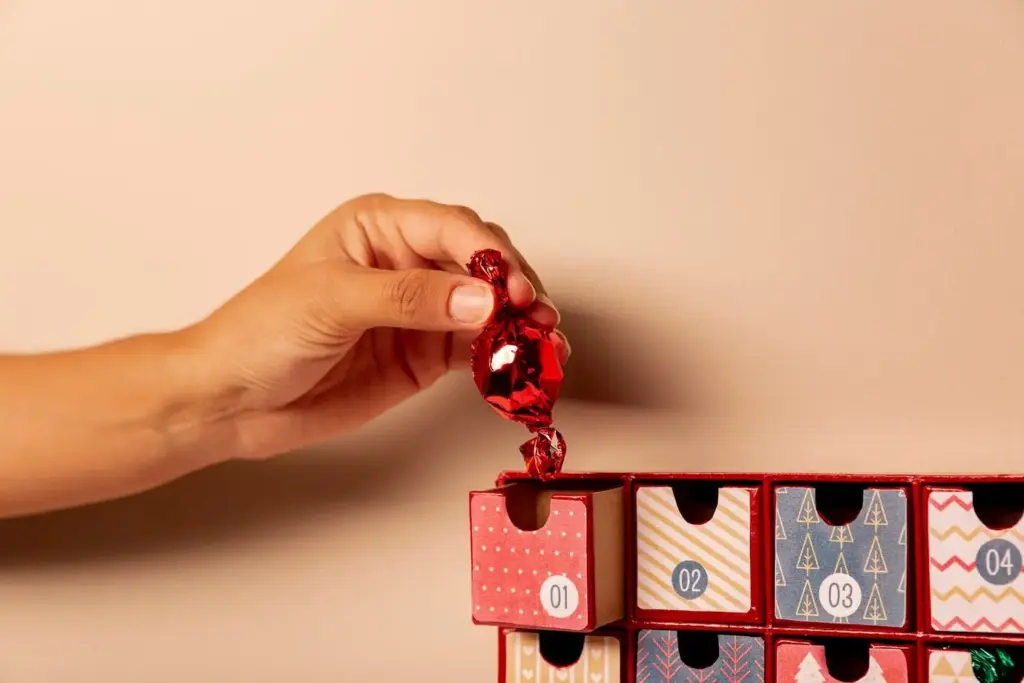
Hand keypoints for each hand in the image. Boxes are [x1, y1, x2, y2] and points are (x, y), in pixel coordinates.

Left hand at [193, 193, 568, 460]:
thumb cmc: (259, 332)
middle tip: (538, 320)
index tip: (511, 290)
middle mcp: (406, 263)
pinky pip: (477, 351)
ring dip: (522, 326)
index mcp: (379, 228)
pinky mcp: (423, 355)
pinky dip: (504, 359)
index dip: (490, 257)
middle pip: (482, 264)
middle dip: (516, 288)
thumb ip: (409, 299)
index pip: (453, 228)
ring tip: (549, 347)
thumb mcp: (332, 302)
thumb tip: (480, 299)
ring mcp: (419, 311)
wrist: (231, 401)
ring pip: (488, 309)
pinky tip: (525, 368)